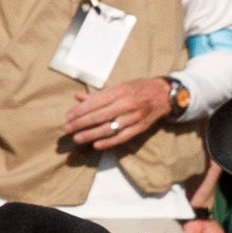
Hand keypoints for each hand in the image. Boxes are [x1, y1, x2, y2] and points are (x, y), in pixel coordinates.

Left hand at [64, 74, 182, 152]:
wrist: (165, 95)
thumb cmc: (137, 89)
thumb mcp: (119, 87)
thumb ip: (98, 95)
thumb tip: (77, 97)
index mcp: (119, 92)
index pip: (95, 103)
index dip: (80, 111)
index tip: (67, 117)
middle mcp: (126, 104)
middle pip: (99, 116)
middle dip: (81, 123)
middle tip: (66, 129)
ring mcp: (134, 117)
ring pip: (109, 128)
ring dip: (91, 134)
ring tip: (77, 138)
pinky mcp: (140, 127)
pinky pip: (123, 137)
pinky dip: (109, 142)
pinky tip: (97, 145)